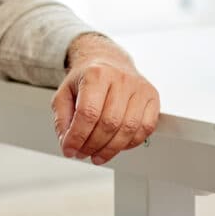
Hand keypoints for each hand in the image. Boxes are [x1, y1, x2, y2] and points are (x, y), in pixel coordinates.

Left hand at [53, 33, 159, 164]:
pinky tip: (116, 145)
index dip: (78, 137)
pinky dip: (130, 143)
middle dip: (93, 145)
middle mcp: (121, 78)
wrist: (109, 61)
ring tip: (96, 154)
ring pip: (128, 129)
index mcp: (97, 74)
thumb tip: (68, 143)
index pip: (88, 113)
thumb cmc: (88, 78)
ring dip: (110, 149)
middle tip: (82, 153)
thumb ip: (62, 118)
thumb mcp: (65, 93)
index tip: (69, 149)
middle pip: (109, 123)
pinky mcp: (152, 96)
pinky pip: (146, 128)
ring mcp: (140, 87)